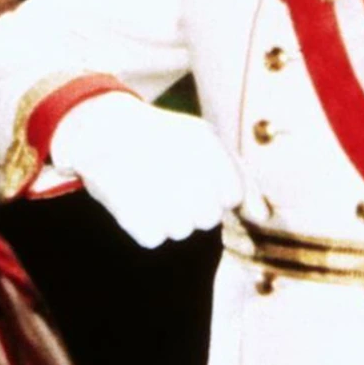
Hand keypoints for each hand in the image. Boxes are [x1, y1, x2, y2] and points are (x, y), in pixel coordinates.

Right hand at [47, 93, 242, 247]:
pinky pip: (153, 237)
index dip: (217, 194)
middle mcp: (184, 166)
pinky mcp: (130, 210)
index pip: (231, 194)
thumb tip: (262, 216)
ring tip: (149, 189)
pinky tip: (134, 200)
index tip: (197, 180)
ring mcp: (157, 190)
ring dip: (167, 217)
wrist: (101, 127)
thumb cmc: (162, 138)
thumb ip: (241, 178)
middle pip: (207, 217)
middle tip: (169, 184)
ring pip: (181, 230)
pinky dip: (143, 225)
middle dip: (192, 206)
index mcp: (204, 144)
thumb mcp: (205, 141)